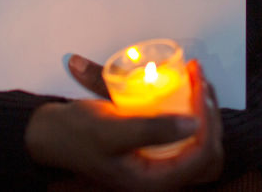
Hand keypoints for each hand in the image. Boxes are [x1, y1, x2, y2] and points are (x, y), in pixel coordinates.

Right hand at [26, 58, 223, 189]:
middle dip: (211, 115)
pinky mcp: (154, 149)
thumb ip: (152, 129)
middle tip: (201, 79)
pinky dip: (192, 113)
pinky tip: (187, 90)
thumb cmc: (76, 133)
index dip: (207, 119)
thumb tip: (195, 123)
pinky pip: (186, 136)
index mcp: (153, 181)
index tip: (199, 85)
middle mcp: (160, 177)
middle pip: (208, 154)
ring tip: (198, 82)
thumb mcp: (112, 130)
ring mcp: (158, 164)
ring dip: (206, 114)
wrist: (50, 133)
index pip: (200, 156)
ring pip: (201, 145)